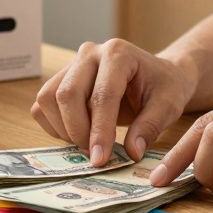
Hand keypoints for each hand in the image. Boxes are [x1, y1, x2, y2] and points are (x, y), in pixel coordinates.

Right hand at [32, 39, 196, 165]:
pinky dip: (55, 125)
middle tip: (95, 155)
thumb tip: (131, 153)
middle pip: (67, 94)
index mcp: (118, 53)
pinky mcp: (61, 78)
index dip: (100, 130)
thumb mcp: (168, 106)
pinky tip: (78, 133)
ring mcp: (72, 64)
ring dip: (63, 129)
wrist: (157, 76)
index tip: (100, 160)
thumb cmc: (164, 87)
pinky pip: (43, 104)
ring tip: (88, 143)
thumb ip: (150, 127)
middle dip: (77, 131)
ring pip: (48, 98)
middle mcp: (90, 53)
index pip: (102, 95)